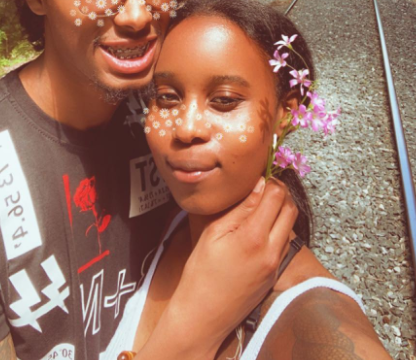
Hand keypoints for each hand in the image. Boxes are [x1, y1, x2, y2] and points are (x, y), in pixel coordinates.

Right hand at [138, 177, 297, 359]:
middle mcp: (271, 249)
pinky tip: (260, 226)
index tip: (259, 176)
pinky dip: (278, 228)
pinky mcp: (275, 273)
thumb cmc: (201, 272)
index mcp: (252, 236)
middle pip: (290, 208)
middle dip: (280, 193)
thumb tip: (257, 186)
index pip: (275, 196)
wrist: (204, 315)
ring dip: (282, 210)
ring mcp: (276, 263)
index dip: (270, 181)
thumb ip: (239, 209)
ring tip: (262, 205)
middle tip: (264, 187)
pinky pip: (285, 242)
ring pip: (291, 224)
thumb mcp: (213, 233)